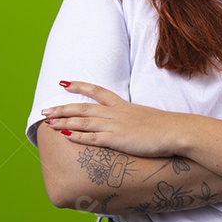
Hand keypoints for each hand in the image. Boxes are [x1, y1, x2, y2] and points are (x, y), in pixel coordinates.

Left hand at [42, 80, 183, 157]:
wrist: (175, 131)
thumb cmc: (166, 127)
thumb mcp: (148, 118)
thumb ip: (136, 119)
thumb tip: (134, 125)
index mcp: (123, 105)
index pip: (97, 91)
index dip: (80, 86)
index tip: (64, 83)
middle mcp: (115, 112)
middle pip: (83, 107)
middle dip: (63, 108)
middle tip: (46, 110)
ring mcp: (114, 125)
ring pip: (82, 121)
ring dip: (64, 121)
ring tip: (48, 122)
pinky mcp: (116, 139)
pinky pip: (91, 137)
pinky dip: (77, 135)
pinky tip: (65, 135)